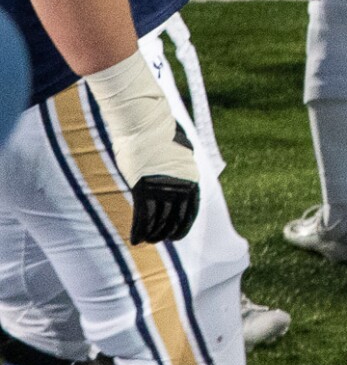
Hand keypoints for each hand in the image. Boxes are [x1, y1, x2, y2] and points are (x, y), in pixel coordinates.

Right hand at [85, 52, 200, 244]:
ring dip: (153, 234)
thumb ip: (179, 165)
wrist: (146, 122)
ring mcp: (163, 187)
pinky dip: (140, 230)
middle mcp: (181, 185)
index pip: (191, 209)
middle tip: (161, 241)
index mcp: (192, 176)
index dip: (184, 224)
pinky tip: (136, 240)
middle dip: (168, 232)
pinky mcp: (144, 187)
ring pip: (159, 220)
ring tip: (148, 242)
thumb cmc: (160, 133)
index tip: (178, 235)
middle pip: (175, 217)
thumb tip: (178, 167)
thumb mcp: (178, 150)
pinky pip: (143, 216)